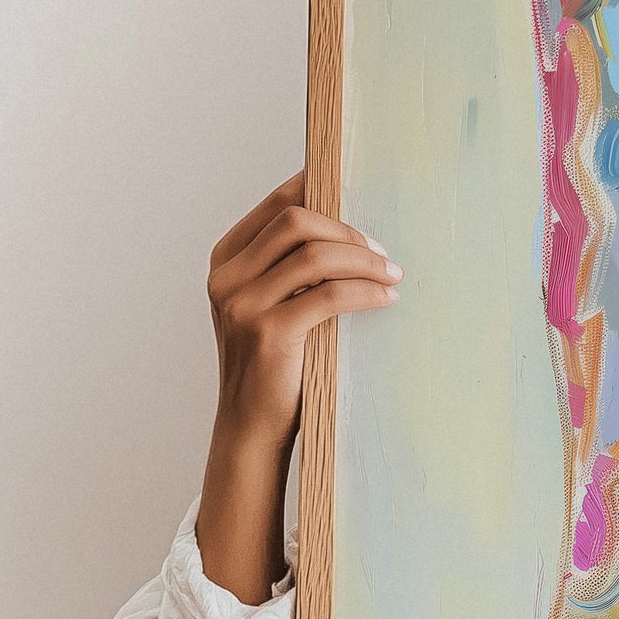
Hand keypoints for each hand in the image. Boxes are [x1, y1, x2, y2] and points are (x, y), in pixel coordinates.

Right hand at [207, 172, 399, 450]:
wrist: (254, 425)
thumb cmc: (275, 362)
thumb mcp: (274, 304)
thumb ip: (293, 267)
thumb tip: (350, 229)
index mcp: (227, 259)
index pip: (278, 204)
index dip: (323, 192)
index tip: (362, 201)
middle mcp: (227, 276)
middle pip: (296, 222)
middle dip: (348, 232)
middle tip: (382, 255)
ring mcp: (242, 304)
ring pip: (315, 255)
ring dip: (363, 261)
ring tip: (392, 276)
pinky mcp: (268, 332)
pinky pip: (330, 295)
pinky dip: (365, 292)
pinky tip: (386, 299)